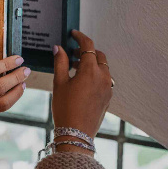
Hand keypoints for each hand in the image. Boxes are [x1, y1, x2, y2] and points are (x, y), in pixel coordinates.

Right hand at [52, 30, 112, 155]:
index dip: (80, 37)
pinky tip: (82, 81)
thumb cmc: (65, 109)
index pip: (88, 46)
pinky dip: (95, 73)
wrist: (76, 134)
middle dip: (86, 51)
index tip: (73, 34)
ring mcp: (108, 87)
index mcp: (90, 71)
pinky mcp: (109, 96)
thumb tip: (59, 48)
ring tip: (75, 68)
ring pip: (102, 67)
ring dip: (91, 62)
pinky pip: (105, 78)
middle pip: (98, 55)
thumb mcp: (59, 83)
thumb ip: (60, 62)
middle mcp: (103, 77)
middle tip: (72, 53)